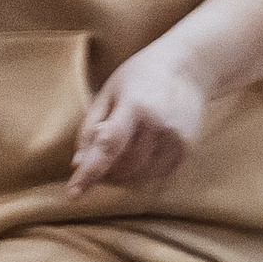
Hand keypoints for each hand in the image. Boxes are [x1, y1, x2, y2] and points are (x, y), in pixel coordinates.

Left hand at [68, 44, 206, 195]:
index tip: (73, 194)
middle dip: (104, 174)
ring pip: (142, 176)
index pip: (108, 146)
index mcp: (135, 105)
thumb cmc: (141, 77)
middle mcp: (160, 125)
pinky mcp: (187, 149)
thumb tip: (78, 164)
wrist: (189, 68)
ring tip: (115, 162)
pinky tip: (137, 159)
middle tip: (93, 169)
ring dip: (122, 177)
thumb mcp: (109, 92)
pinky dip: (142, 175)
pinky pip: (159, 175)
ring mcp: (177, 139)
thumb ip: (91, 127)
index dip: (89, 172)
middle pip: (124, 166)